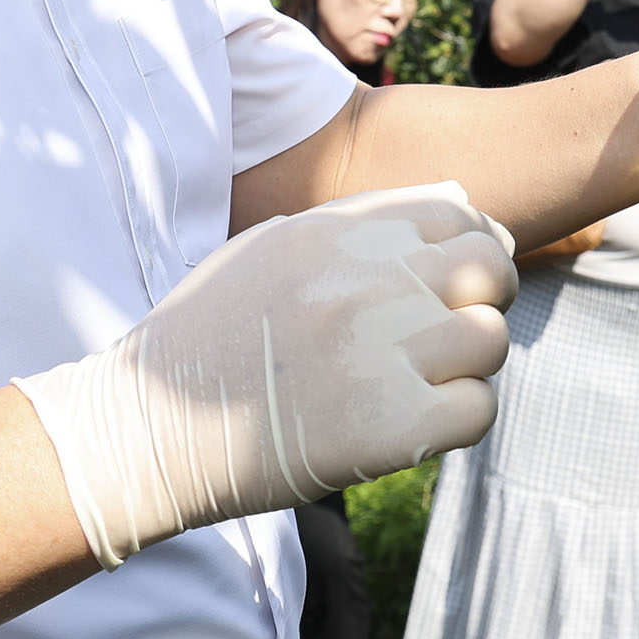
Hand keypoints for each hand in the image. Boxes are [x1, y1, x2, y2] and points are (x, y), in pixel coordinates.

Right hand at [16, 183, 516, 567]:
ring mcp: (380, 356)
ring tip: (425, 380)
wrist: (149, 428)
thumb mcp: (272, 248)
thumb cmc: (212, 336)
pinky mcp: (391, 430)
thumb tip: (466, 208)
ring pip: (489, 339)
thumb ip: (364, 221)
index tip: (454, 284)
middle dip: (484, 298)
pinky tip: (413, 422)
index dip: (473, 250)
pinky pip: (476, 409)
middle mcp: (364, 284)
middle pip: (489, 270)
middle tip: (452, 334)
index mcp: (337, 235)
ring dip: (469, 363)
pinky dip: (455, 418)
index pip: (460, 218)